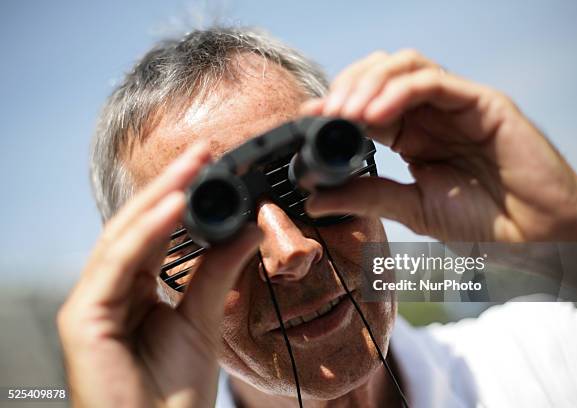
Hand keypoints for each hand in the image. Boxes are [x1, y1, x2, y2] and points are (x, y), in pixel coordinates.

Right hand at [57, 143, 261, 407]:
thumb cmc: (175, 394)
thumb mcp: (203, 320)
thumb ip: (219, 272)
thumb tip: (247, 227)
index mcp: (135, 289)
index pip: (157, 232)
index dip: (182, 196)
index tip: (215, 167)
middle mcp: (110, 289)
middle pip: (139, 225)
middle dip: (172, 184)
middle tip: (205, 150)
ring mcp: (92, 301)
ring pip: (125, 234)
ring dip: (161, 195)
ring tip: (194, 164)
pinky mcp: (82, 316)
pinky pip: (118, 262)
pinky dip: (147, 231)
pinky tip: (177, 203)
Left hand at [303, 50, 576, 241]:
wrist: (539, 239)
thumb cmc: (484, 223)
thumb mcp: (412, 209)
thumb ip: (367, 196)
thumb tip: (315, 197)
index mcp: (412, 136)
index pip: (366, 105)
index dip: (335, 106)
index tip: (307, 120)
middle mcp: (431, 114)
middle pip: (380, 74)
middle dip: (347, 88)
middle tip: (324, 116)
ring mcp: (456, 104)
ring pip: (404, 66)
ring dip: (368, 84)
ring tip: (345, 114)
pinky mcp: (482, 102)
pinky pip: (433, 81)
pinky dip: (398, 91)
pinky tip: (375, 116)